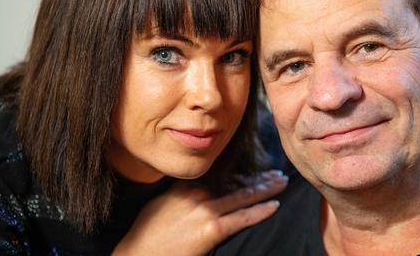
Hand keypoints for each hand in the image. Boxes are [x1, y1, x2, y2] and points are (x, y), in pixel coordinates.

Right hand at [113, 170, 287, 255]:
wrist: (139, 254)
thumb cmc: (147, 233)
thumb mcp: (162, 203)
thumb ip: (182, 193)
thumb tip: (199, 189)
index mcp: (186, 185)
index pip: (221, 175)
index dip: (241, 173)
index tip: (255, 171)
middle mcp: (197, 193)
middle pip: (235, 182)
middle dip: (258, 179)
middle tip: (275, 174)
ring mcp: (205, 211)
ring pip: (243, 196)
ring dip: (265, 189)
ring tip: (280, 183)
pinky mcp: (211, 230)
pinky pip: (242, 218)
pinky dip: (260, 211)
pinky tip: (274, 205)